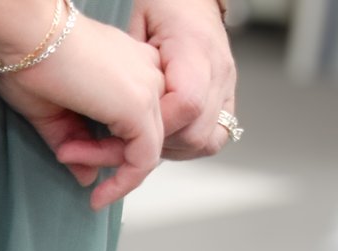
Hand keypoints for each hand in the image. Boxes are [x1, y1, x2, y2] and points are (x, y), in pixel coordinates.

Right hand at [0, 13, 168, 209]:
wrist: (27, 36)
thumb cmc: (30, 60)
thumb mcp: (51, 110)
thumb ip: (75, 142)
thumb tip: (88, 177)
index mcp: (132, 65)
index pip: (135, 118)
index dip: (104, 145)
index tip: (70, 155)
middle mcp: (148, 72)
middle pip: (145, 133)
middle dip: (107, 156)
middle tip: (67, 158)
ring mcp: (148, 88)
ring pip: (146, 148)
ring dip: (109, 166)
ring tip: (67, 158)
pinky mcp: (140, 106)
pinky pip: (142, 157)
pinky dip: (123, 179)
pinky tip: (97, 189)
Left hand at [132, 0, 237, 158]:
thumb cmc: (162, 3)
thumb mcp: (135, 19)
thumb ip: (130, 61)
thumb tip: (112, 104)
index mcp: (196, 48)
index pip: (186, 104)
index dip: (154, 126)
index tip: (121, 130)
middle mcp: (219, 71)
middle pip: (196, 132)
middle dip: (154, 146)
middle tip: (118, 143)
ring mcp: (226, 86)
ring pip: (206, 141)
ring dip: (168, 149)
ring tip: (137, 142)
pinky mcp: (225, 96)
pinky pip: (214, 136)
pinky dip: (185, 144)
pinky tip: (159, 138)